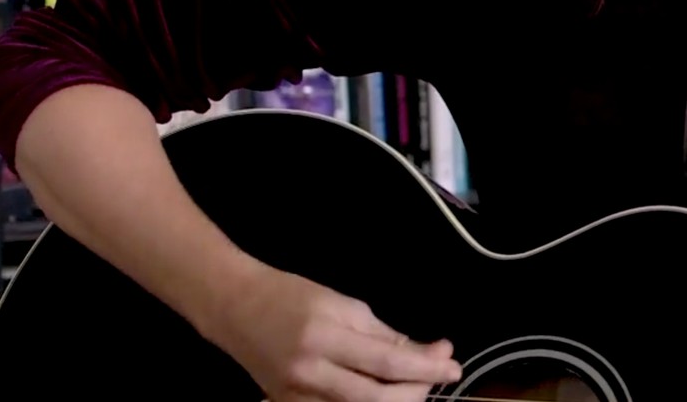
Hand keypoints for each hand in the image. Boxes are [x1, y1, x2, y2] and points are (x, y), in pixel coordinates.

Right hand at [205, 264, 461, 400]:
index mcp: (325, 337)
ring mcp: (296, 397)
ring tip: (415, 385)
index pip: (387, 363)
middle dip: (416, 392)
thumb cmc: (290, 294)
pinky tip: (383, 393)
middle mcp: (310, 374)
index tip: (453, 365)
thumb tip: (428, 351)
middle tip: (437, 375)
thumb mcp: (342, 304)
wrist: (233, 307)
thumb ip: (384, 334)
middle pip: (376, 400)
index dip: (425, 368)